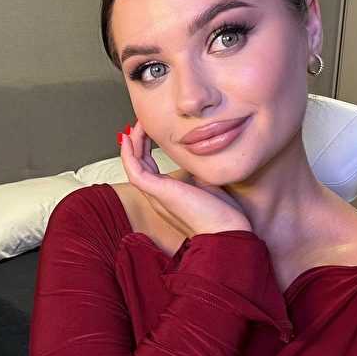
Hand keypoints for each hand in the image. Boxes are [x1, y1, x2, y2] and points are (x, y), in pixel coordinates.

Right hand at [119, 121, 251, 237]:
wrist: (228, 232)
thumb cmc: (223, 214)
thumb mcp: (208, 184)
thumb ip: (197, 171)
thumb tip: (197, 155)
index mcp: (168, 195)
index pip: (150, 167)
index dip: (146, 148)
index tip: (151, 130)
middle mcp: (157, 196)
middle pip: (139, 164)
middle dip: (138, 141)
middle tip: (141, 122)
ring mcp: (156, 195)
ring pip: (134, 166)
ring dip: (132, 143)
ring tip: (136, 125)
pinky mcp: (158, 192)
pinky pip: (135, 171)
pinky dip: (128, 154)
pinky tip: (129, 138)